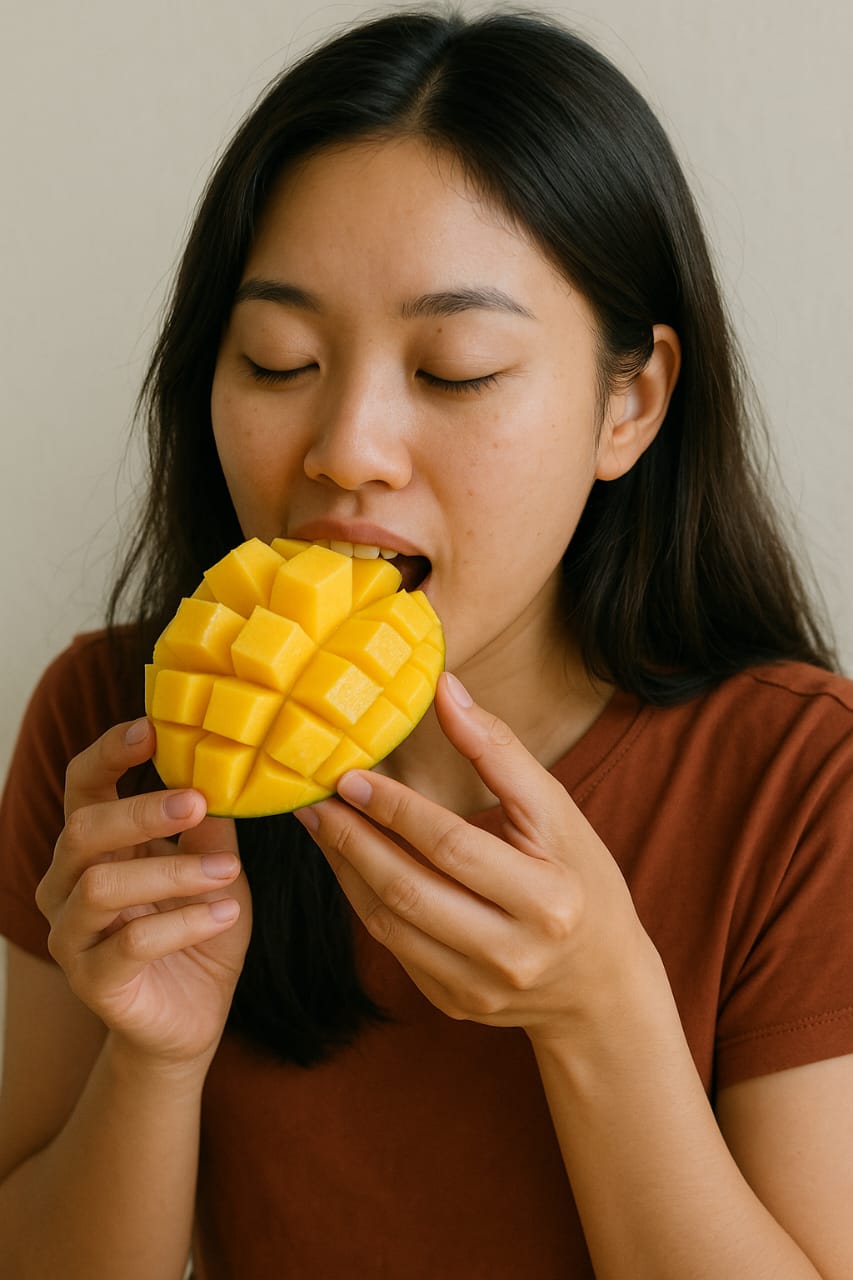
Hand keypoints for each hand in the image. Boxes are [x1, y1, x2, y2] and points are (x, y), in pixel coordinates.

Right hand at [36, 717, 251, 1069]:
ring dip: (173, 872)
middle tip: (196, 800)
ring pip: (102, 887)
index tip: (151, 729)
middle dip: (140, 811)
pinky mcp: (92, 981)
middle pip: (82, 830)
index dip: (109, 753)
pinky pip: (130, 943)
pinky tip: (224, 913)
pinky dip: (183, 924)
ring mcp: (72, 934)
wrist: (192, 1016)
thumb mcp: (215, 866)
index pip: (83, 786)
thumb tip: (228, 765)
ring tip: (228, 872)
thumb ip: (211, 824)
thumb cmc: (198, 928)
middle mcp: (68, 884)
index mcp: (95, 845)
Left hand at [295, 673, 655, 1046]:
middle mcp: (513, 954)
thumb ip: (500, 751)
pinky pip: (393, 948)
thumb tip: (444, 688)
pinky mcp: (454, 1004)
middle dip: (353, 840)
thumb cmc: (583, 881)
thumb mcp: (559, 814)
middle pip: (410, 891)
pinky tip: (348, 863)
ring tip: (320, 825)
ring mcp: (479, 988)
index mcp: (548, 901)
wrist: (604, 983)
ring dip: (346, 870)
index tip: (351, 775)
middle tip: (315, 799)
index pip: (453, 847)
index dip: (396, 809)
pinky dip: (364, 901)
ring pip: (389, 924)